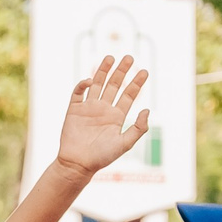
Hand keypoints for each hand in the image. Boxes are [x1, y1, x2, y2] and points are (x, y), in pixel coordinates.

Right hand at [55, 55, 150, 173]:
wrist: (78, 164)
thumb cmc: (102, 157)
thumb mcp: (125, 144)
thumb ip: (138, 128)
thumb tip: (147, 110)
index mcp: (116, 116)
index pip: (128, 95)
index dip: (136, 83)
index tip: (144, 71)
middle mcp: (103, 109)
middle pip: (114, 85)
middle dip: (121, 71)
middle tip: (129, 57)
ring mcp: (88, 108)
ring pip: (97, 84)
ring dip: (103, 71)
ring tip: (110, 57)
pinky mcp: (74, 110)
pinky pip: (78, 93)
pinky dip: (82, 84)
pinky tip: (89, 80)